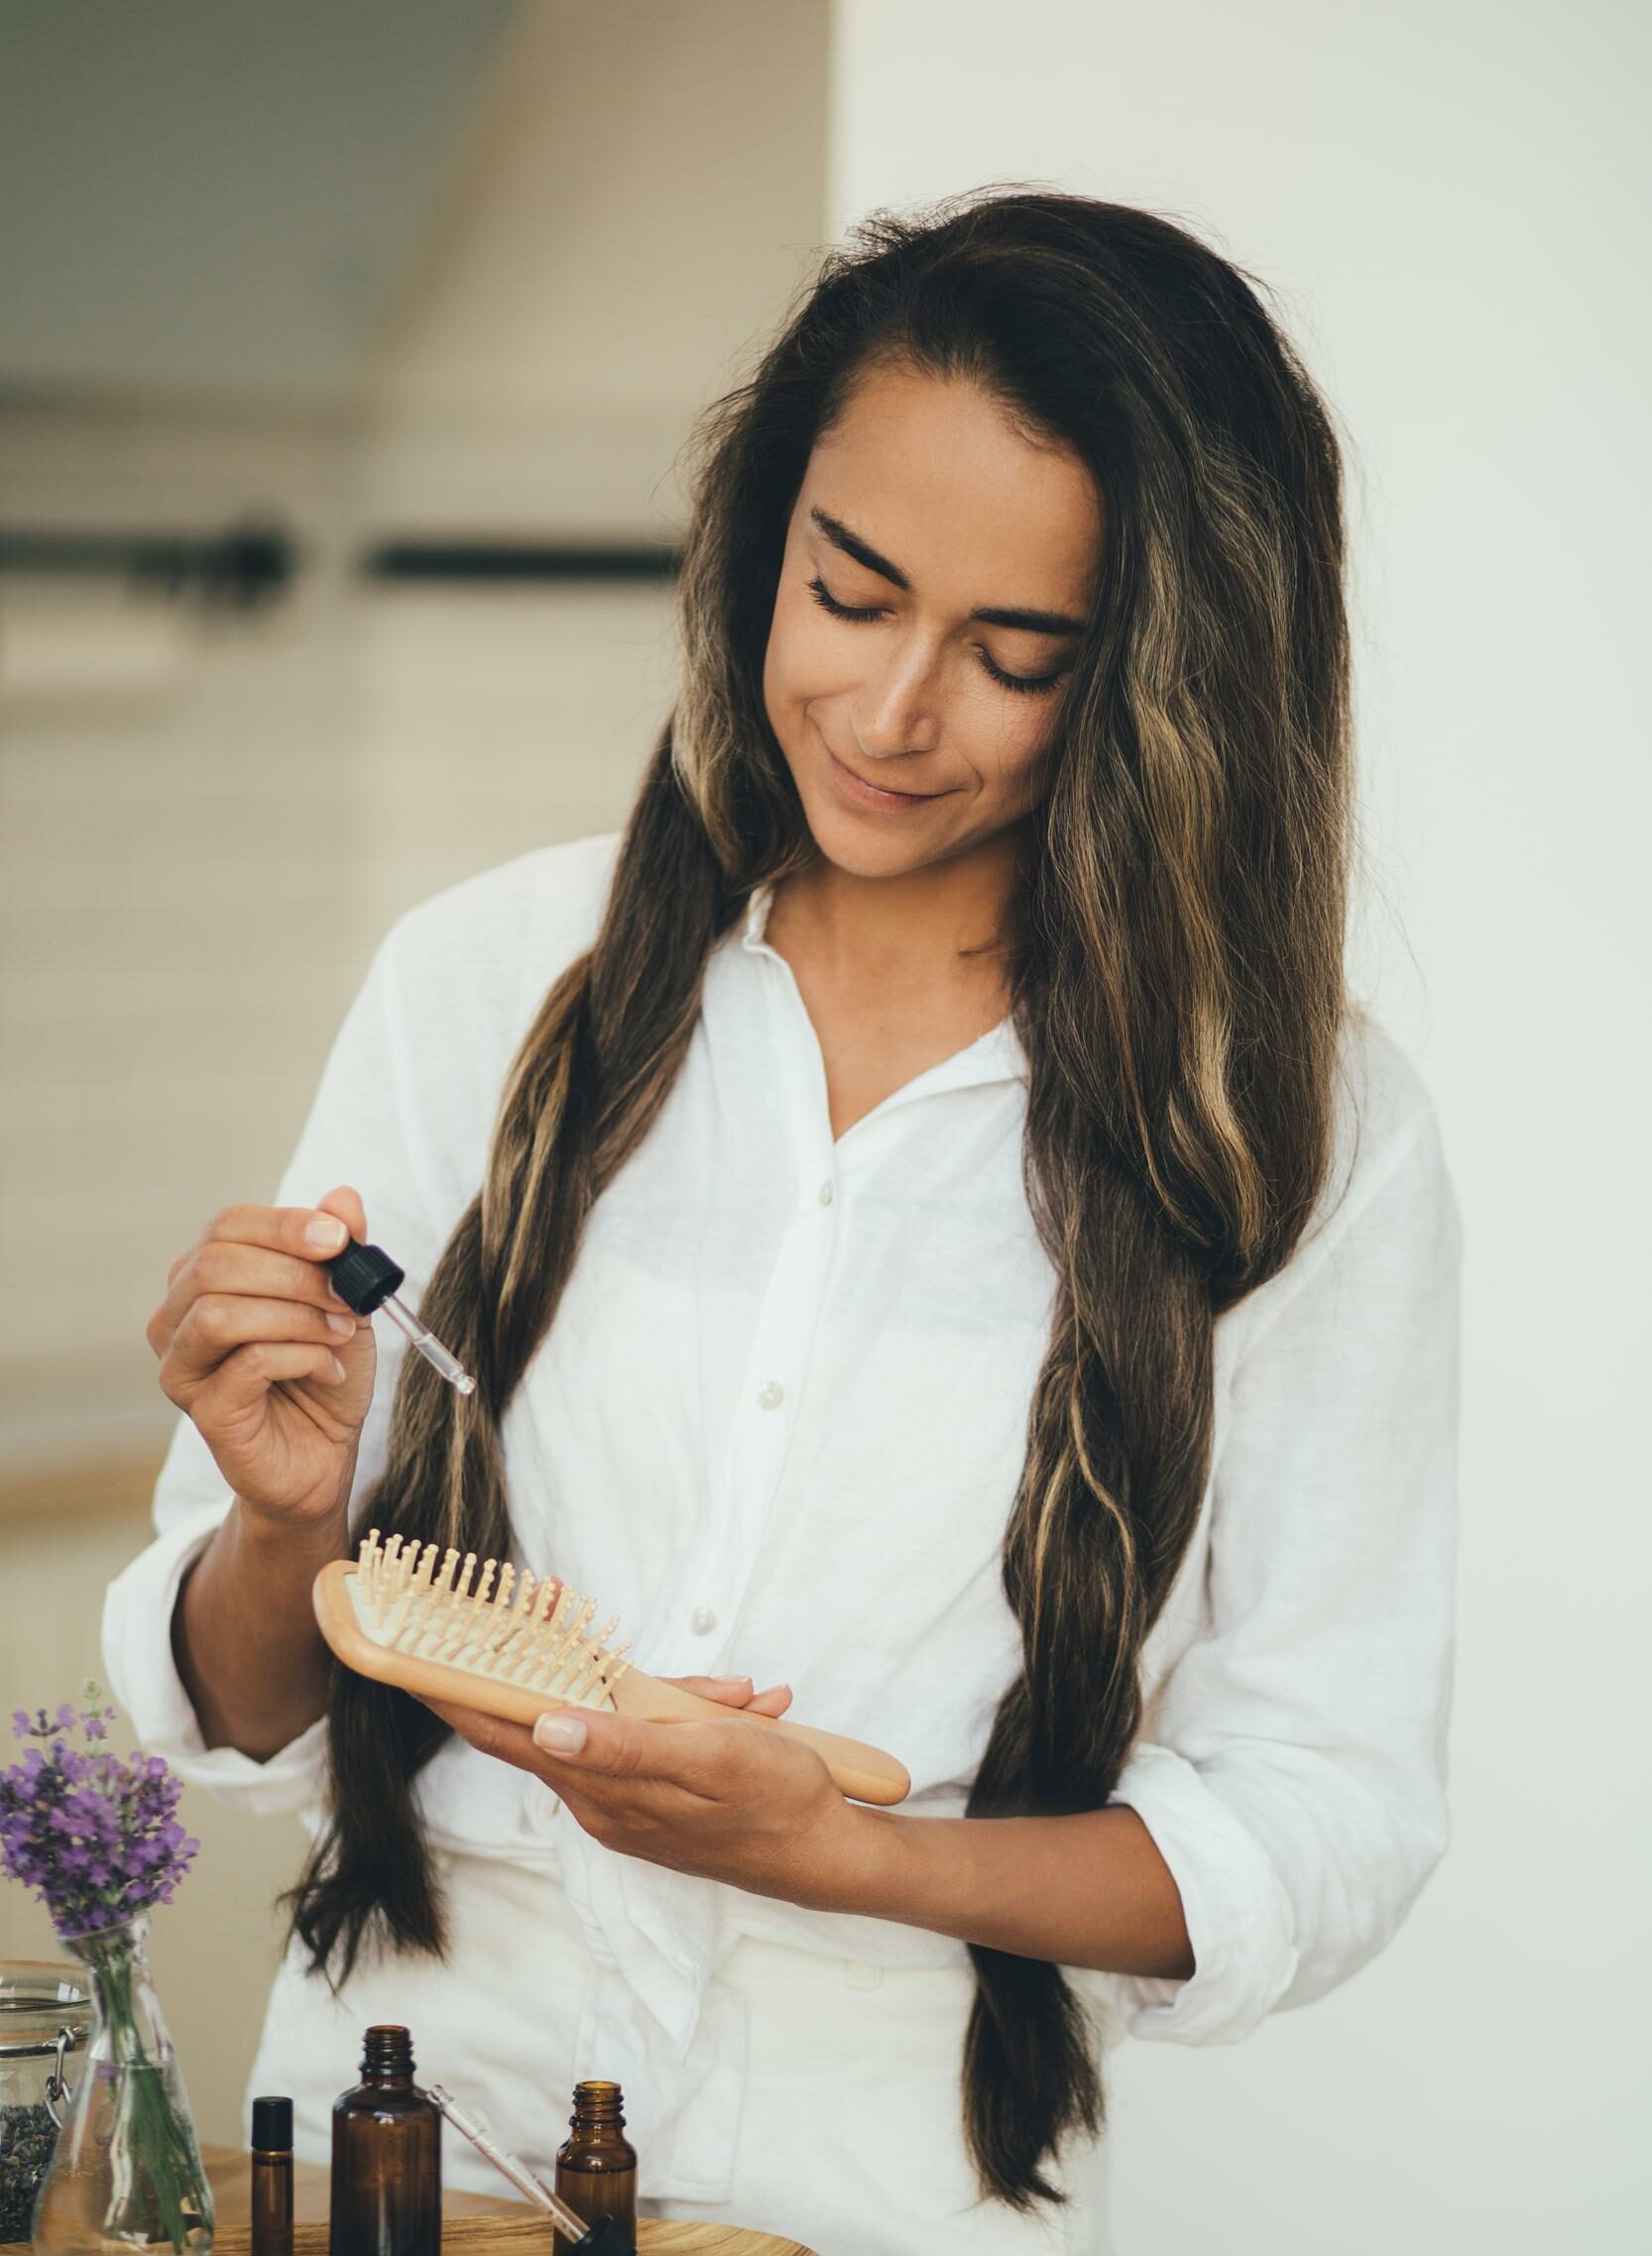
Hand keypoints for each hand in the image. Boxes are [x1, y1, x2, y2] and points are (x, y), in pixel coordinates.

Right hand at [147, 1186, 376, 1526]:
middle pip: (215, 1265)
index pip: (226, 1226)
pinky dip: (302, 1358)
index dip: (284, 1225)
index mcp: (204, 1278)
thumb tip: (343, 1198)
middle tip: (346, 1297)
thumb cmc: (323, 1373)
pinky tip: (328, 1372)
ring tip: (338, 1334)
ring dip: (296, 1317)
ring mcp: (181, 1366)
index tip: (340, 1239)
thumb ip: (342, 1251)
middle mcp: (177, 1317)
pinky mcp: (202, 1410)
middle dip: (294, 1274)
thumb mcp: (345, 1302)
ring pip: (220, 1314)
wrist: (323, 1456)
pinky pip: (247, 1364)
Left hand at [422, 1675, 868, 1909]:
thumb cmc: (774, 1800)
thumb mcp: (709, 1757)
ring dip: (666, 1690)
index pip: (504, 1731)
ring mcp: (628, 1800)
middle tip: (549, 1598)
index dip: (453, 1688)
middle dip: (556, 1655)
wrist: (828, 1856)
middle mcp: (601, 1798)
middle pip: (552, 1713)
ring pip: (612, 1718)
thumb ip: (627, 1743)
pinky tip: (749, 1707)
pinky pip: (650, 1735)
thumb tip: (547, 1724)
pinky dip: (690, 1710)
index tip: (407, 1650)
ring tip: (741, 1693)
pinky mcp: (656, 1796)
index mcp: (602, 1787)